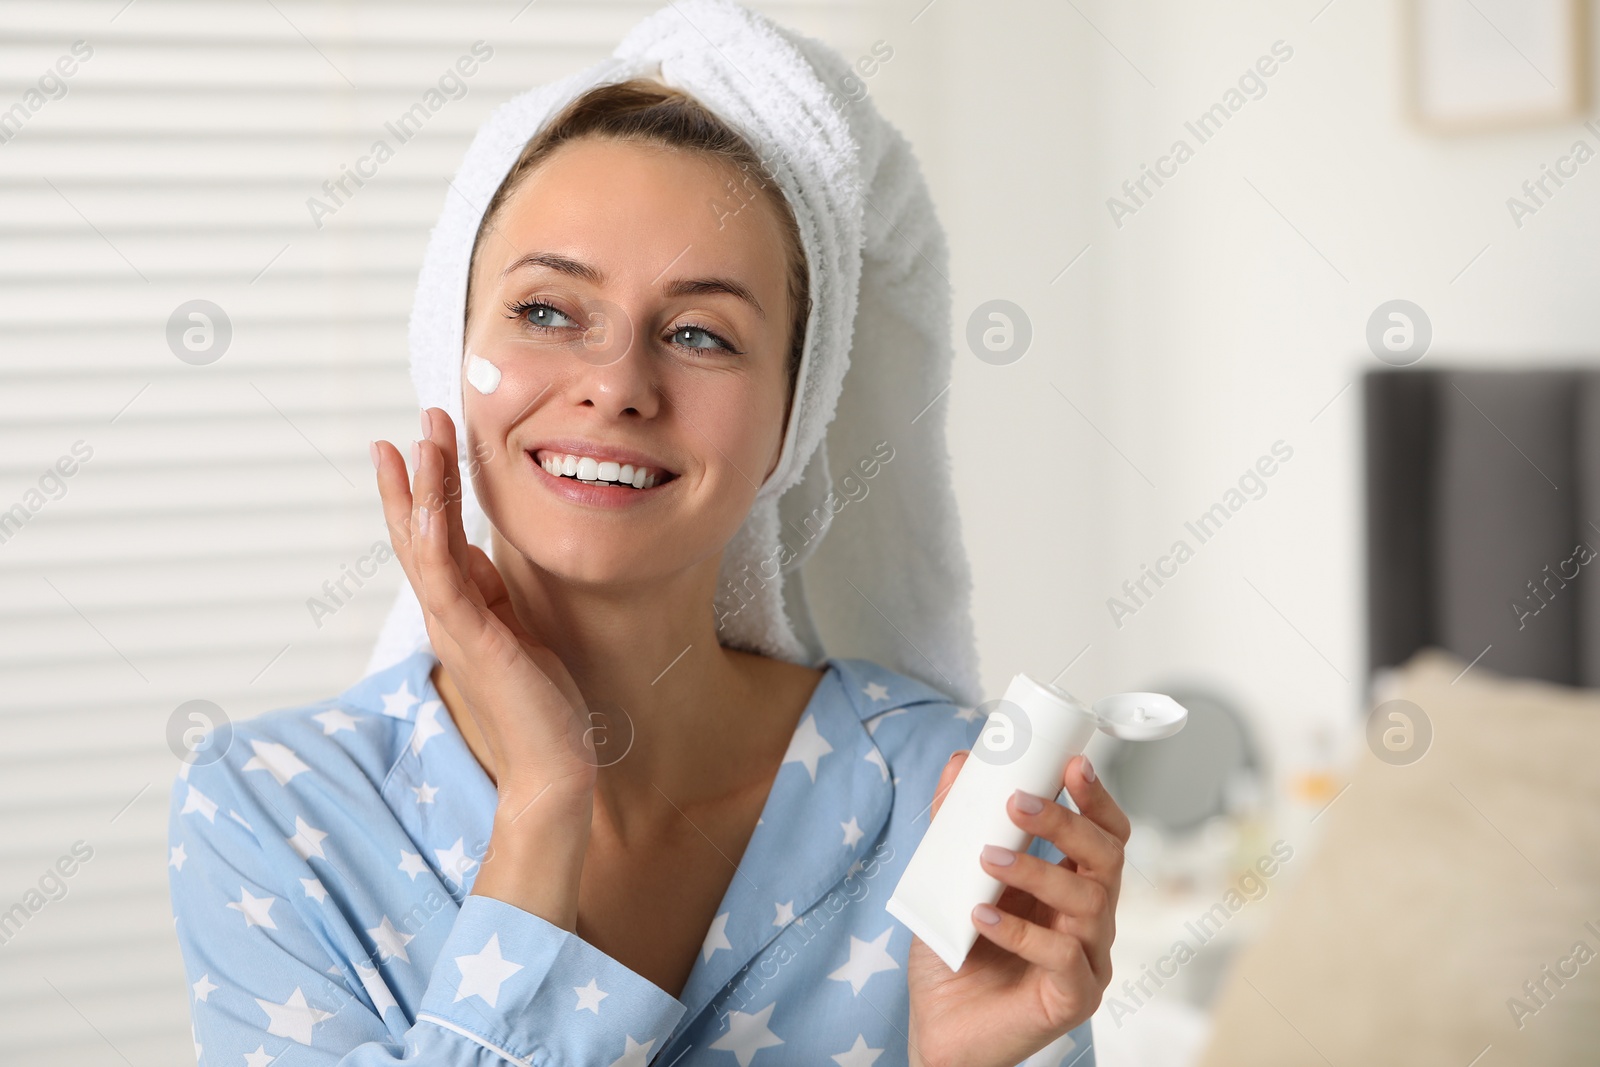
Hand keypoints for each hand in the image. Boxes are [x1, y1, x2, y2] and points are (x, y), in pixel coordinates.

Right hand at [373, 408, 595, 921]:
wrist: (552, 765)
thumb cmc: (540, 704)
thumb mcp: (517, 631)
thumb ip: (492, 594)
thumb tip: (477, 552)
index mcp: (460, 608)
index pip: (435, 537)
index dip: (427, 489)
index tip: (422, 441)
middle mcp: (446, 613)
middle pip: (418, 531)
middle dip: (416, 474)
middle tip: (418, 420)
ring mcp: (453, 625)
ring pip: (423, 545)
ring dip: (419, 490)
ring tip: (416, 439)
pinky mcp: (470, 639)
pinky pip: (443, 578)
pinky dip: (431, 536)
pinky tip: (428, 502)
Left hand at [906, 753, 1126, 1066]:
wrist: (939, 1032)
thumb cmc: (954, 955)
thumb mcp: (949, 880)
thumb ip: (955, 825)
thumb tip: (959, 762)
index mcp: (1071, 886)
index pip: (1105, 834)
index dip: (1096, 798)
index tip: (1069, 764)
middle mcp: (1090, 920)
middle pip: (1107, 858)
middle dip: (1066, 823)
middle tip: (1018, 802)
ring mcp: (1088, 960)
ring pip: (1089, 901)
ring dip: (1037, 871)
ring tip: (987, 859)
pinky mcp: (1073, 999)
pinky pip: (1063, 957)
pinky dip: (1021, 932)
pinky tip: (981, 917)